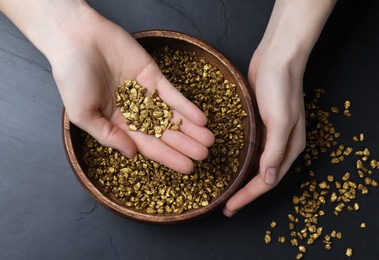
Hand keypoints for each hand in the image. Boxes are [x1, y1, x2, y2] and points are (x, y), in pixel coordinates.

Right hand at [47, 4, 213, 173]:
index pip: (148, 145)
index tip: (187, 168)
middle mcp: (135, 111)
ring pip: (172, 114)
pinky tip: (201, 119)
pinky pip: (173, 93)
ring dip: (191, 128)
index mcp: (118, 124)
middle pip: (165, 132)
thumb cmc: (72, 78)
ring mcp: (146, 93)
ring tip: (209, 140)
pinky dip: (187, 106)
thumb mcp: (83, 114)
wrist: (76, 39)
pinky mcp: (153, 75)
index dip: (168, 157)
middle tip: (205, 156)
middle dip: (185, 145)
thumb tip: (132, 154)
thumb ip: (107, 135)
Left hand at [223, 0, 335, 216]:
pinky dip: (239, 161)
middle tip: (226, 207)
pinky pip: (249, 149)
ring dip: (241, 180)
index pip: (268, 181)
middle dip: (244, 194)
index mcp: (290, 148)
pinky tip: (227, 165)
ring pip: (254, 165)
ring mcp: (269, 135)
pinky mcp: (258, 124)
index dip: (249, 196)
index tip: (230, 207)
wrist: (277, 58)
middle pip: (261, 177)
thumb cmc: (280, 87)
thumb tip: (268, 180)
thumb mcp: (280, 120)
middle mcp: (281, 145)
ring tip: (225, 192)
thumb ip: (275, 151)